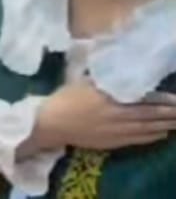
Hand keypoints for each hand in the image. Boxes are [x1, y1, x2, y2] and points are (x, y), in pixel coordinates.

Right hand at [29, 84, 175, 151]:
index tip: (175, 98)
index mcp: (110, 98)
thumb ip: (103, 78)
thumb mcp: (83, 81)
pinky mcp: (113, 142)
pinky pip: (138, 140)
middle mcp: (117, 116)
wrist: (50, 124)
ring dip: (164, 125)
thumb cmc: (64, 98)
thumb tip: (119, 70)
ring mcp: (116, 131)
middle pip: (149, 115)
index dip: (161, 99)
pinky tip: (161, 134)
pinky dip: (152, 136)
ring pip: (147, 128)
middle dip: (168, 113)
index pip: (143, 99)